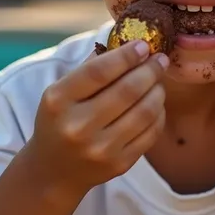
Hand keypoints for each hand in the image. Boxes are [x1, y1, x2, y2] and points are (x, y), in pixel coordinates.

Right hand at [24, 40, 168, 196]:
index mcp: (58, 101)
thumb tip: (128, 42)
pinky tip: (156, 104)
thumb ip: (91, 66)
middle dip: (150, 70)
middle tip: (160, 59)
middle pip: (128, 90)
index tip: (143, 46)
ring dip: (158, 90)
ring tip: (158, 81)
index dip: (126, 55)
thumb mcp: (62, 92)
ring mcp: (99, 149)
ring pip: (144, 111)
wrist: (53, 171)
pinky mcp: (119, 164)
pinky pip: (151, 132)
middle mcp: (77, 127)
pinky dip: (159, 113)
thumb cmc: (62, 120)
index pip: (99, 71)